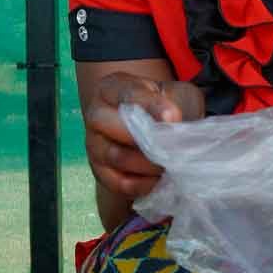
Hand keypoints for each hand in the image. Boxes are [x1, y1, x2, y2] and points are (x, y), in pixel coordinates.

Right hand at [84, 71, 203, 200]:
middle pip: (116, 126)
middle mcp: (97, 114)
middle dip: (149, 140)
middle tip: (175, 148)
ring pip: (117, 157)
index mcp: (112, 87)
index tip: (174, 117)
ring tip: (171, 165)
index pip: (128, 93)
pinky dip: (142, 185)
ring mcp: (94, 145)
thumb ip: (178, 102)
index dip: (152, 105)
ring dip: (149, 165)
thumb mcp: (176, 94)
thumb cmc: (165, 108)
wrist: (152, 131)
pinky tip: (159, 180)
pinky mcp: (100, 171)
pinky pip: (117, 182)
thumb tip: (175, 126)